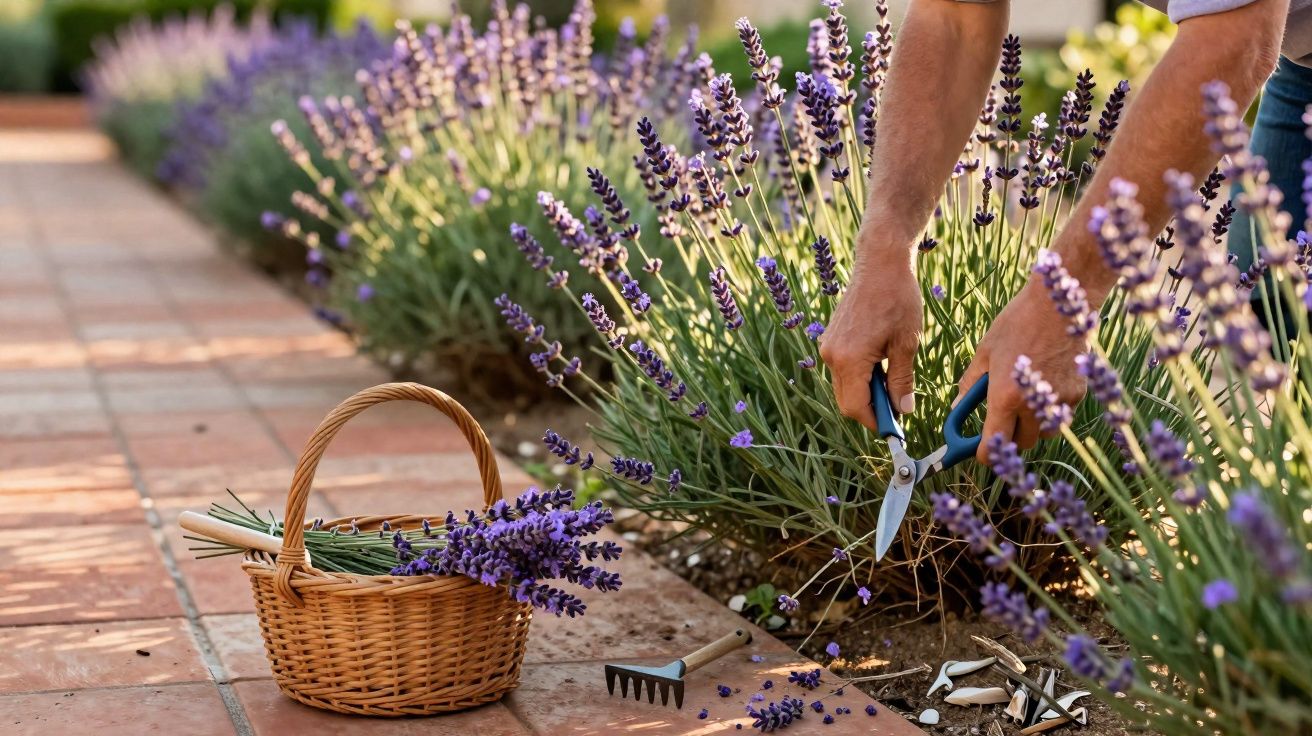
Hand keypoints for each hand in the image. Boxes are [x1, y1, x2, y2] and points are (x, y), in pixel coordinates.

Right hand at [820, 249, 921, 429]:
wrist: (880, 263)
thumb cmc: (897, 299)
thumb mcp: (906, 344)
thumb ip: (902, 381)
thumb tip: (903, 410)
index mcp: (850, 359)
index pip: (856, 407)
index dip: (876, 422)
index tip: (895, 428)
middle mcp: (832, 356)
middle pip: (846, 401)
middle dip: (870, 411)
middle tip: (897, 410)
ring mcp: (828, 346)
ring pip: (843, 386)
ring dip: (865, 393)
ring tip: (892, 383)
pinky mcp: (830, 338)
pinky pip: (842, 369)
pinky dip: (859, 377)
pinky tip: (881, 366)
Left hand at [957, 283, 1087, 462]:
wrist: (1060, 303)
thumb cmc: (1018, 322)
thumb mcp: (986, 351)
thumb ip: (970, 384)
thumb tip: (958, 407)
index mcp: (1005, 397)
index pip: (993, 446)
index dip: (983, 453)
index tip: (978, 450)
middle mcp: (1033, 405)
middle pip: (1021, 443)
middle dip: (1009, 438)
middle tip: (1001, 418)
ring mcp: (1059, 401)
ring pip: (1044, 433)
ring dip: (1032, 426)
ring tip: (1024, 397)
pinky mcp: (1078, 394)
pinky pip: (1061, 415)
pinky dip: (1051, 410)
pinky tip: (1044, 384)